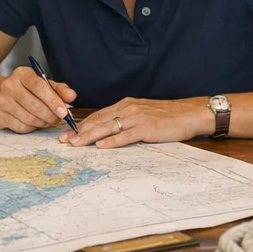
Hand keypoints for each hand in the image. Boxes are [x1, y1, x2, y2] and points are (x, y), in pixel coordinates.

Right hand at [0, 66, 76, 133]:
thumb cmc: (25, 89)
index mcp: (21, 74)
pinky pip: (21, 127)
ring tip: (48, 121)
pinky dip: (32, 128)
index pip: (39, 87)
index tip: (64, 112)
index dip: (53, 101)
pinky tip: (35, 123)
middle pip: (35, 105)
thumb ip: (58, 89)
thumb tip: (71, 96)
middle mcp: (9, 86)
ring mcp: (1, 102)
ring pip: (29, 118)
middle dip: (51, 115)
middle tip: (59, 119)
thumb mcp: (42, 83)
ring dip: (43, 123)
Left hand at [58, 97, 212, 148]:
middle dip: (79, 131)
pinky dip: (112, 141)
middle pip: (99, 120)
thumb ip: (126, 121)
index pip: (98, 115)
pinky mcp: (147, 128)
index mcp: (126, 105)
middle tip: (63, 141)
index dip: (81, 124)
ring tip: (75, 144)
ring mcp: (137, 117)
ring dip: (89, 136)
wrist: (190, 113)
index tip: (66, 133)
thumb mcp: (142, 114)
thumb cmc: (167, 116)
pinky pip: (126, 136)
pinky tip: (101, 146)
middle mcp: (128, 108)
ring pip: (108, 127)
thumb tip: (108, 133)